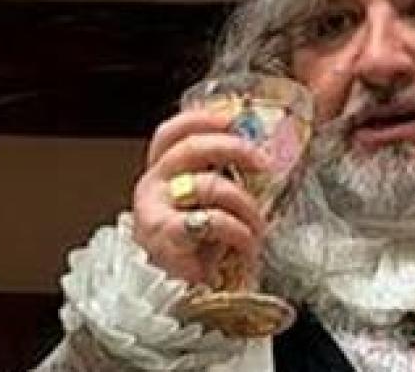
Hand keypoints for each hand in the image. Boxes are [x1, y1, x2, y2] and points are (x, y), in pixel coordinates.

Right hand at [132, 109, 270, 285]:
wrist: (182, 297)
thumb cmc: (200, 248)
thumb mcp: (211, 204)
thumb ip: (222, 176)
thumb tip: (262, 152)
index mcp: (162, 174)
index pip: (171, 132)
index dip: (201, 118)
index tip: (234, 116)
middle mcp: (152, 187)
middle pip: (190, 148)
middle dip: (234, 148)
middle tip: (263, 161)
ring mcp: (154, 211)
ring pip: (209, 185)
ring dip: (246, 205)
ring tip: (258, 227)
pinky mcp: (166, 236)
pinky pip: (212, 220)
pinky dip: (239, 231)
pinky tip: (247, 245)